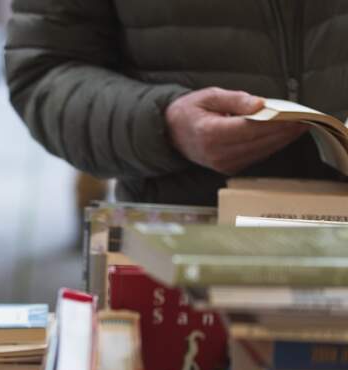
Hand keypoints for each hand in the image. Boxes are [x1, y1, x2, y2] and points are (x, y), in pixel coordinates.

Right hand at [165, 87, 306, 174]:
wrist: (169, 133)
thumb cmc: (189, 111)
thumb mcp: (209, 96)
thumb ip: (236, 100)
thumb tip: (261, 105)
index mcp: (209, 133)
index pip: (250, 129)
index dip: (275, 123)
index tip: (295, 115)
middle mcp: (216, 153)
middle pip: (259, 142)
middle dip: (284, 131)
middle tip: (304, 120)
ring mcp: (221, 164)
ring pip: (261, 152)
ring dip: (281, 140)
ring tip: (297, 126)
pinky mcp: (227, 168)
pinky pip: (255, 157)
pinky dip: (270, 146)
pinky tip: (281, 136)